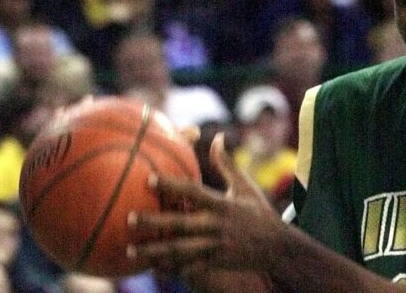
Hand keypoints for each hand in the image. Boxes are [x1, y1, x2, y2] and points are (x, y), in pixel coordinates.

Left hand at [127, 133, 284, 274]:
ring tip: (130, 251)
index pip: (193, 191)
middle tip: (128, 219)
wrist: (277, 247)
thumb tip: (217, 137)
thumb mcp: (245, 187)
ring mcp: (215, 246)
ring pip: (180, 250)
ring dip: (154, 252)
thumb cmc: (258, 213)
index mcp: (221, 205)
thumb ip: (227, 164)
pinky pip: (188, 267)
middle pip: (180, 223)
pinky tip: (149, 267)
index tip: (149, 179)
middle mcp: (217, 225)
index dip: (171, 185)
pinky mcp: (216, 263)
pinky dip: (169, 268)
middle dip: (154, 222)